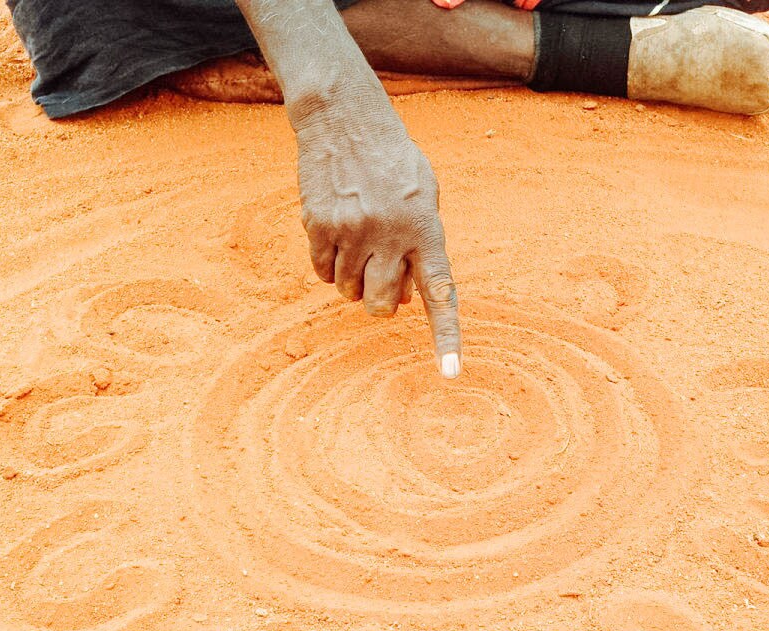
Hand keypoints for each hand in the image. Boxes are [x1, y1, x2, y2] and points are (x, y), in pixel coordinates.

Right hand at [293, 97, 461, 377]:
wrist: (344, 120)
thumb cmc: (393, 163)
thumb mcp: (423, 198)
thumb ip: (420, 249)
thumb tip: (400, 302)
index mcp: (426, 228)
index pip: (440, 293)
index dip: (446, 336)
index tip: (450, 373)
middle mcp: (390, 234)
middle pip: (382, 305)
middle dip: (381, 303)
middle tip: (380, 276)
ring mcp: (352, 231)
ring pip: (350, 292)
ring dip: (354, 280)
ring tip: (359, 242)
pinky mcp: (318, 226)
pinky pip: (322, 273)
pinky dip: (329, 266)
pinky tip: (336, 234)